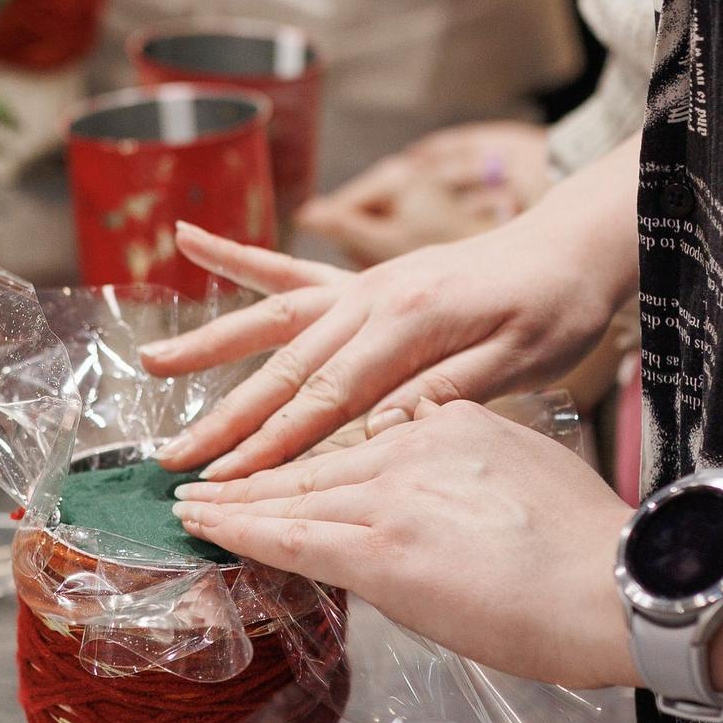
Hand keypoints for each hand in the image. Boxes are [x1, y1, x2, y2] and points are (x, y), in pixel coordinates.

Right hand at [146, 129, 642, 476]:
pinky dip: (239, 257)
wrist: (573, 245)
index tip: (227, 483)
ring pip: (274, 319)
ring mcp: (365, 284)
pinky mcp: (367, 278)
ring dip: (211, 345)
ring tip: (149, 365)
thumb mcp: (520, 362)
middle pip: (286, 368)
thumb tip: (377, 430)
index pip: (327, 399)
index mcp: (411, 323)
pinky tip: (188, 239)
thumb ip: (444, 393)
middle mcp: (375, 298)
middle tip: (172, 462)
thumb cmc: (555, 310)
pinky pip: (293, 268)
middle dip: (225, 419)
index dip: (273, 445)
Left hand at [172, 398, 634, 684]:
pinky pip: (292, 537)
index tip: (274, 468)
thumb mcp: (527, 471)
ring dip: (230, 500)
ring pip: (292, 494)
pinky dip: (238, 529)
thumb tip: (439, 482)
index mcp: (451, 424)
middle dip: (252, 474)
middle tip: (199, 479)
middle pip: (314, 461)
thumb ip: (472, 463)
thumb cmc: (590, 552)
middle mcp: (414, 444)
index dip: (307, 458)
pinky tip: (201, 526)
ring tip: (187, 503)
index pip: (358, 440)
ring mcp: (395, 495)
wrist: (621, 586)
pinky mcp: (383, 550)